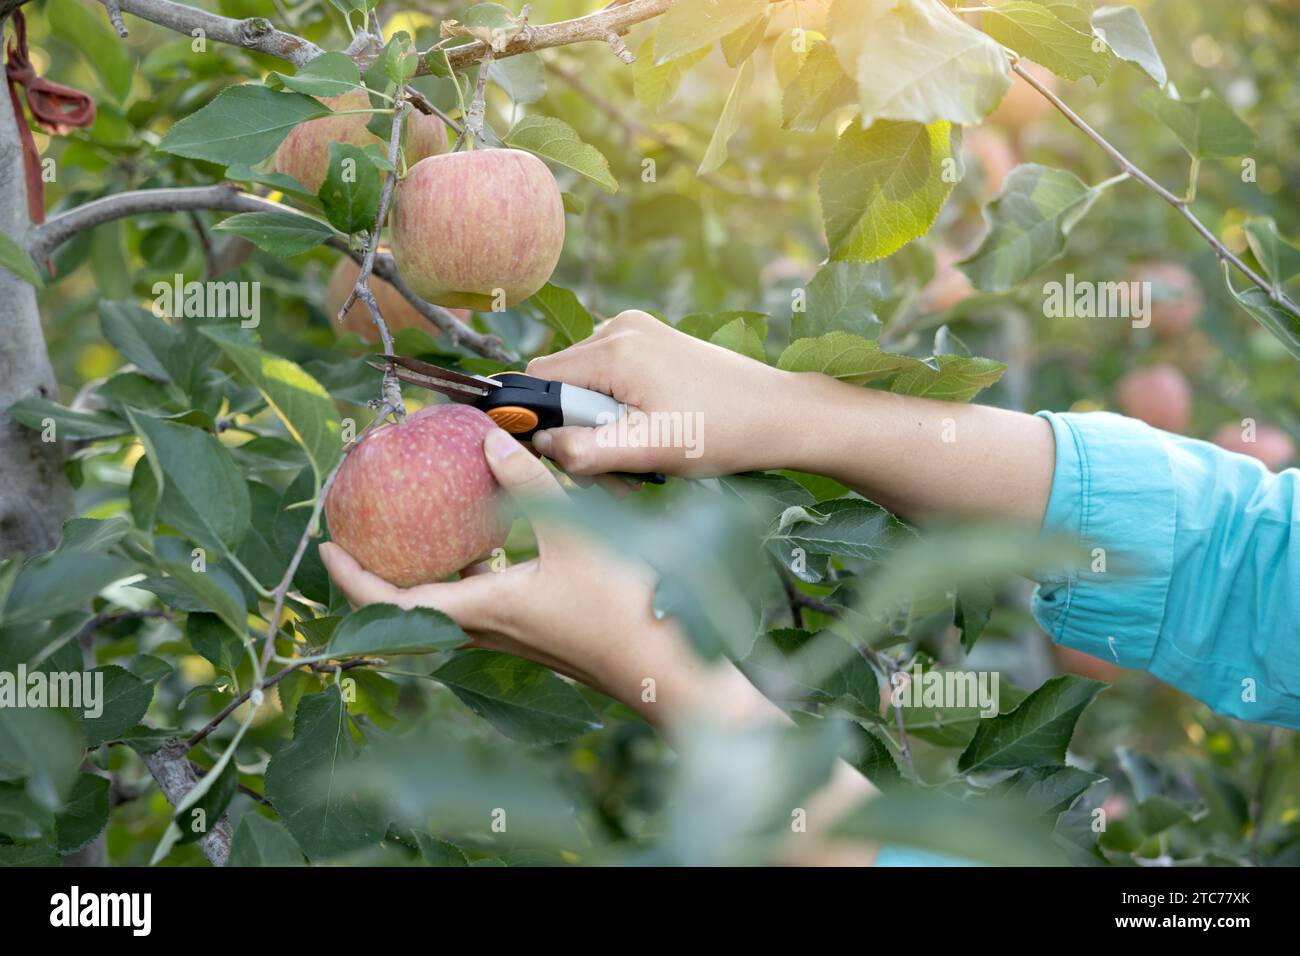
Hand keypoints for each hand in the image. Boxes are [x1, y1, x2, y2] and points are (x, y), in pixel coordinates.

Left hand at [319, 427, 767, 728]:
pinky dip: (470, 569)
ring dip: (426, 570)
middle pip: (411, 606)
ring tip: (418, 527)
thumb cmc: (621, 608)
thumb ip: (528, 482)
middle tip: (364, 529)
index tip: (324, 545)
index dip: (351, 576)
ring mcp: (512, 633)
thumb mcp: (576, 531)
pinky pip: (484, 597)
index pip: (392, 602)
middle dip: (379, 571)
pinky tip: (492, 539)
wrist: (668, 669)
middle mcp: (487, 629)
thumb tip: (490, 437)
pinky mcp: (537, 630)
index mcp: (482, 611)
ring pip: (449, 601)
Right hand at [525, 310, 796, 478]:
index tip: (571, 458)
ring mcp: (638, 331)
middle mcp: (620, 327)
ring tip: (636, 460)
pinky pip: (611, 377)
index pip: (539, 378)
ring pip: (586, 384)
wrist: (781, 414)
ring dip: (598, 427)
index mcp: (615, 349)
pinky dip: (618, 412)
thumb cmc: (722, 432)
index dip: (540, 421)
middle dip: (577, 431)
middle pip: (562, 382)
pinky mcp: (653, 342)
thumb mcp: (650, 450)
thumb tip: (539, 443)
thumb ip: (587, 450)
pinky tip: (646, 437)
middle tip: (612, 474)